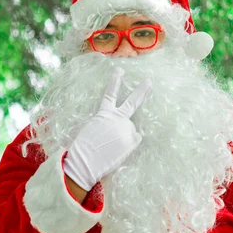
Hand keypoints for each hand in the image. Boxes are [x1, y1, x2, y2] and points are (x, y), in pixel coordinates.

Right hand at [63, 67, 151, 191]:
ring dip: (124, 137)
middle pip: (132, 102)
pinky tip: (119, 150)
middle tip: (149, 82)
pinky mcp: (132, 140)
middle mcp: (117, 118)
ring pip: (131, 130)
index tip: (120, 70)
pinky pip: (134, 140)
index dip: (115, 81)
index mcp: (104, 113)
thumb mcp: (92, 129)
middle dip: (142, 91)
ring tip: (111, 147)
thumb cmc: (84, 147)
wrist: (85, 161)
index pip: (110, 94)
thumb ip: (106, 124)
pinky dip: (129, 144)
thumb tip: (119, 129)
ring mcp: (126, 128)